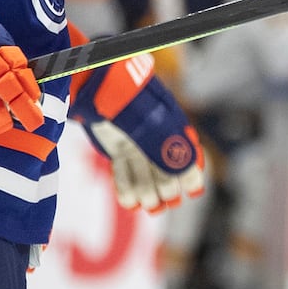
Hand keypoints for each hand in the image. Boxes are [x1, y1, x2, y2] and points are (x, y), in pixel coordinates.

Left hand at [72, 52, 205, 210]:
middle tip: (158, 202)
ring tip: (142, 203)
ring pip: (144, 173)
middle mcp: (156, 135)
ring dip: (145, 190)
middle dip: (164, 187)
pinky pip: (125, 170)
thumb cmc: (128, 101)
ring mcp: (137, 141)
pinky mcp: (118, 147)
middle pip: (165, 168)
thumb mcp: (153, 126)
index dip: (191, 174)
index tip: (192, 192)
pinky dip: (126, 185)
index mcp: (171, 125)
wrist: (95, 86)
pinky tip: (128, 200)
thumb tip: (190, 179)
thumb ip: (169, 153)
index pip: (187, 153)